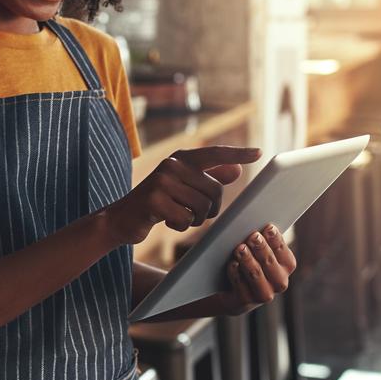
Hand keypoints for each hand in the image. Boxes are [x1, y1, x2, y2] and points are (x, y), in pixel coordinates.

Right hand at [103, 145, 261, 245]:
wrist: (121, 217)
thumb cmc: (157, 202)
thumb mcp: (182, 187)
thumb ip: (209, 177)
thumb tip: (237, 170)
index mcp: (181, 158)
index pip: (215, 153)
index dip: (237, 154)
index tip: (259, 153)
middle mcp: (172, 164)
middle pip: (214, 191)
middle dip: (209, 209)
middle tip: (192, 213)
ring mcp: (162, 181)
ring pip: (202, 207)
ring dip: (194, 219)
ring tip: (177, 215)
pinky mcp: (154, 200)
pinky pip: (185, 219)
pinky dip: (180, 226)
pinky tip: (165, 220)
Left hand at [215, 223, 296, 313]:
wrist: (230, 289)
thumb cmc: (246, 259)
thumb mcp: (256, 247)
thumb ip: (260, 236)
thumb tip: (254, 215)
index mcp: (286, 265)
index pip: (284, 252)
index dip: (276, 240)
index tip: (268, 227)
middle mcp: (279, 282)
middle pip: (270, 263)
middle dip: (262, 248)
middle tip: (252, 236)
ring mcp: (263, 294)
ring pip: (257, 276)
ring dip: (248, 261)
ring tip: (239, 248)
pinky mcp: (246, 301)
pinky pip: (241, 287)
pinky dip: (236, 273)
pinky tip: (232, 264)